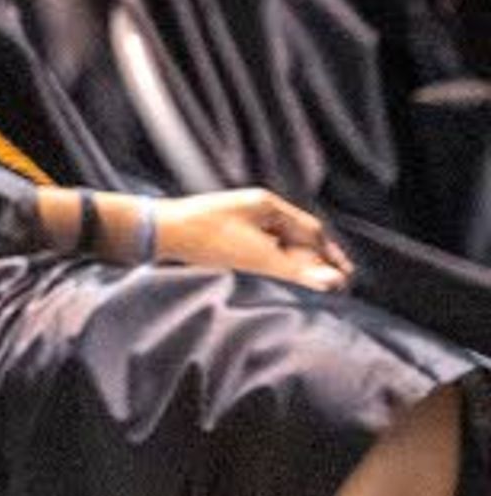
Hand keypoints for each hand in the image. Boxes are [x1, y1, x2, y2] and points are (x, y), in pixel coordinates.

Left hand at [146, 189, 351, 291]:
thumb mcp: (255, 257)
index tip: (345, 278)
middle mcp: (252, 210)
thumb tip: (334, 281)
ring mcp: (234, 223)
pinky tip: (271, 284)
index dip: (330, 256)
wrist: (149, 234)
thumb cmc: (200, 239)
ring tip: (307, 290)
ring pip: (275, 246)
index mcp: (266, 205)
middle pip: (294, 238)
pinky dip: (269, 268)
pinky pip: (254, 253)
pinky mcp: (217, 238)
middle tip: (332, 287)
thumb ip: (296, 270)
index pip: (311, 230)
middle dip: (314, 262)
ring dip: (292, 267)